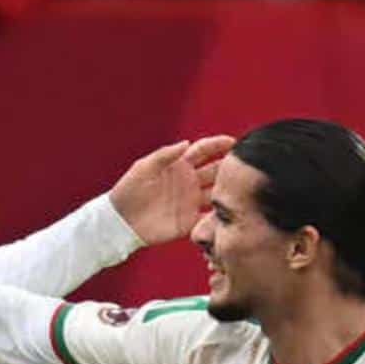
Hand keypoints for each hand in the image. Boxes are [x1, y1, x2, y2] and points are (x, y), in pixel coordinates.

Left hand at [109, 135, 233, 246]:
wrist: (120, 221)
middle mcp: (189, 182)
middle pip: (216, 170)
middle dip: (230, 166)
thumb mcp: (143, 168)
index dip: (218, 145)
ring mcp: (191, 201)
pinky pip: (210, 218)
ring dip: (229, 190)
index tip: (233, 142)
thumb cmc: (128, 191)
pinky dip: (221, 215)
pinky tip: (231, 211)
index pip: (204, 151)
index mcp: (179, 165)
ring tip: (242, 188)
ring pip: (218, 193)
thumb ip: (165, 155)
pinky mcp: (189, 221)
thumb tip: (186, 143)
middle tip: (244, 165)